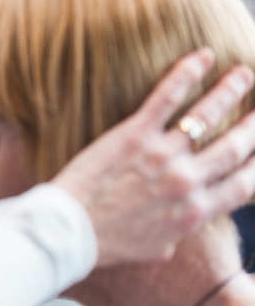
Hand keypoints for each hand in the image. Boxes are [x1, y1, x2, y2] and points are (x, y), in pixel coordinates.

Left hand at [52, 48, 254, 265]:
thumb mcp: (151, 249)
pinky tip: (203, 56)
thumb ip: (173, 237)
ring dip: (230, 91)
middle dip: (254, 125)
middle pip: (234, 147)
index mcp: (194, 213)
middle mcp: (186, 182)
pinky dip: (187, 73)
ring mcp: (162, 156)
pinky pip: (167, 98)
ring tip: (243, 74)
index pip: (244, 185)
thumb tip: (177, 237)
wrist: (68, 233)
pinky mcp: (134, 136)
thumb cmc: (106, 244)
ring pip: (207, 116)